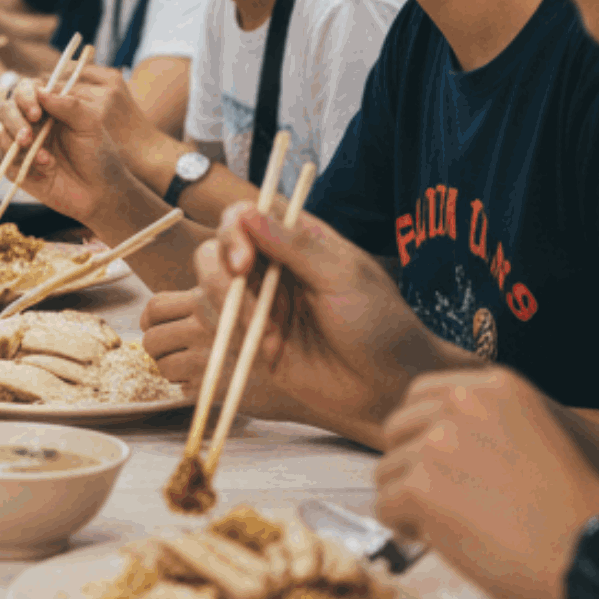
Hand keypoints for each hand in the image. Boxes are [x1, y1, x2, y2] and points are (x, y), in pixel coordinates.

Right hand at [0, 63, 132, 223]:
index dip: (25, 98)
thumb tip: (40, 90)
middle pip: (6, 109)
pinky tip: (45, 169)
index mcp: (47, 108)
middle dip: (14, 121)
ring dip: (18, 144)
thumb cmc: (98, 154)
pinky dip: (21, 162)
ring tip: (45, 159)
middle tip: (28, 136)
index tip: (36, 113)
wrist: (100, 191)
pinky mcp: (17, 168)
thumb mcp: (89, 124)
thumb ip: (67, 105)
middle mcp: (31, 124)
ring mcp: (22, 146)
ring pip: (1, 133)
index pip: (25, 92)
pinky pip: (5, 159)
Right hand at [141, 201, 466, 445]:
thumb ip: (294, 245)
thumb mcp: (344, 277)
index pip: (243, 217)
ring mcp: (258, 305)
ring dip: (229, 310)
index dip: (231, 233)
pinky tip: (270, 352)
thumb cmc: (380, 324)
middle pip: (214, 252)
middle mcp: (271, 268)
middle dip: (220, 275)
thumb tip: (246, 212)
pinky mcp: (252, 342)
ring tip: (271, 333)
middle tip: (246, 302)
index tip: (243, 262)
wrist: (390, 386)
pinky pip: (218, 330)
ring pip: (208, 291)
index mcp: (296, 241)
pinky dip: (232, 337)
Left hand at [376, 368, 598, 598]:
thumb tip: (428, 440)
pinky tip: (432, 539)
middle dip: (410, 465)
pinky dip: (403, 526)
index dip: (420, 432)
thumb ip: (485, 425)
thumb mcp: (536, 435)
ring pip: (387, 470)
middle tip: (438, 500)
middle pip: (397, 428)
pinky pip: (386, 505)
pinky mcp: (422, 485)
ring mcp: (439, 442)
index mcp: (495, 385)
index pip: (421, 393)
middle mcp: (463, 403)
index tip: (437, 464)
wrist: (594, 554)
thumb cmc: (572, 509)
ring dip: (407, 500)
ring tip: (444, 525)